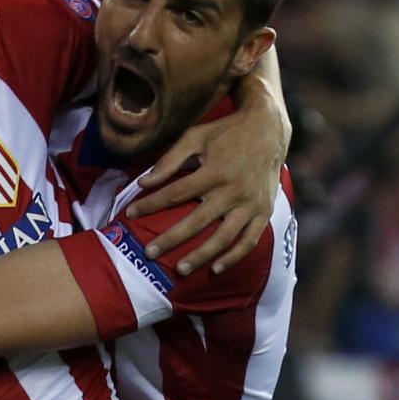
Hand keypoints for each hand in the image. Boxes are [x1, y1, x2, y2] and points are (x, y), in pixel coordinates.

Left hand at [127, 101, 286, 274]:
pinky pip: (249, 241)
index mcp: (214, 172)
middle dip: (171, 239)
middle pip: (197, 222)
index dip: (151, 204)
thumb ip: (169, 160)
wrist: (268, 130)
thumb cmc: (225, 133)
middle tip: (149, 253)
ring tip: (181, 269)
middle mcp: (233, 191)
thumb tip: (143, 182)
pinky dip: (233, 257)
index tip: (130, 214)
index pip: (175, 193)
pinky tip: (215, 268)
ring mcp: (251, 205)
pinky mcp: (264, 212)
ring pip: (224, 238)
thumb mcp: (195, 137)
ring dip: (202, 256)